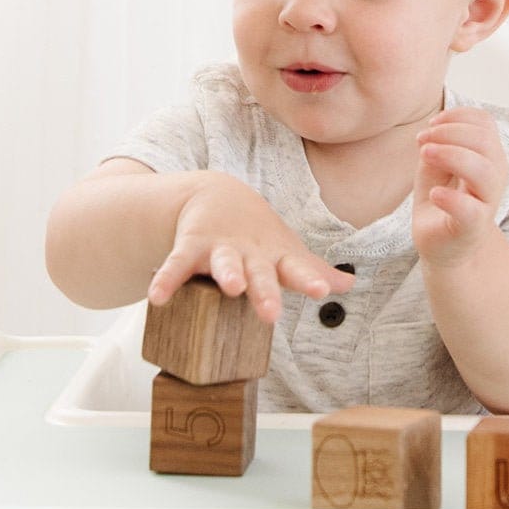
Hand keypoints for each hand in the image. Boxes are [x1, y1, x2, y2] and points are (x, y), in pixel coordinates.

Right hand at [148, 172, 342, 323]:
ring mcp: (219, 249)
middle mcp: (249, 253)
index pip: (295, 269)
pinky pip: (177, 265)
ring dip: (227, 273)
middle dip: (264, 291)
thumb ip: (312, 271)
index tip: (321, 290)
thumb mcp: (285, 251)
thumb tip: (351, 284)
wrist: (217, 195)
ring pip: (224, 263)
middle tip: (270, 313)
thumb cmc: (258, 235)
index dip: (309, 278)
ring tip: (230, 288)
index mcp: (274, 256)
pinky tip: (157, 298)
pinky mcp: (189, 247)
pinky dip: (167, 280)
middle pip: (258, 273)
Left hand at [412, 106, 508, 266]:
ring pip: (483, 171)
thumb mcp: (435, 166)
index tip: (431, 125)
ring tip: (425, 156)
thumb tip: (432, 131)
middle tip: (422, 141)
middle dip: (449, 133)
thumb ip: (436, 145)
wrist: (443, 245)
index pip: (485, 123)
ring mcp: (486, 202)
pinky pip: (470, 209)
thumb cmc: (442, 200)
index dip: (457, 117)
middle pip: (485, 141)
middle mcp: (493, 176)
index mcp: (488, 156)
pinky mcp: (473, 227)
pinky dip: (451, 198)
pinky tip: (434, 193)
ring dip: (450, 155)